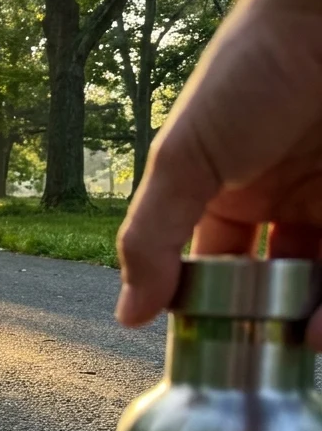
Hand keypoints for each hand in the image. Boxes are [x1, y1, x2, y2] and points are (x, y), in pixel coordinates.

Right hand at [115, 0, 321, 344]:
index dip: (206, 311)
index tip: (206, 349)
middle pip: (272, 286)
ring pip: (321, 283)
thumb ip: (147, 238)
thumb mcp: (180, 162)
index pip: (209, 272)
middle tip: (265, 357)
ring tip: (306, 345)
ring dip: (314, 322)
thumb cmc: (245, 74)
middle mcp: (280, 206)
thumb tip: (127, 315)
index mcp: (223, 197)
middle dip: (267, 325)